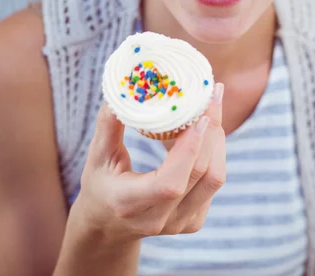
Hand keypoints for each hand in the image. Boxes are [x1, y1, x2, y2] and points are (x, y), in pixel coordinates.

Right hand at [72, 83, 225, 243]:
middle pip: (200, 174)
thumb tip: (123, 91)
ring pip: (214, 177)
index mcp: (129, 203)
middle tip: (212, 93)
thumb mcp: (97, 156)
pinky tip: (206, 129)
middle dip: (211, 131)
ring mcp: (180, 223)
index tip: (199, 116)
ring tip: (212, 106)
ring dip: (217, 138)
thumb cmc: (101, 183)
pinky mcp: (194, 220)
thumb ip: (110, 124)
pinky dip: (214, 151)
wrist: (108, 224)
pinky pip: (213, 181)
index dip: (189, 149)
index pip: (170, 183)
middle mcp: (159, 219)